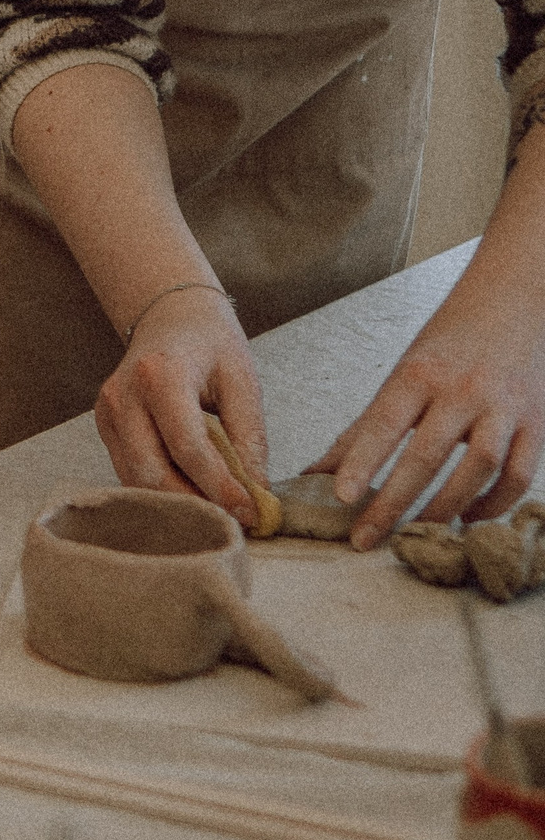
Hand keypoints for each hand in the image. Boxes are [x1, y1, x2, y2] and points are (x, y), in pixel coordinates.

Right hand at [93, 287, 270, 530]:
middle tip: (235, 522)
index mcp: (159, 376)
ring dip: (177, 502)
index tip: (252, 514)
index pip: (187, 447)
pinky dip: (161, 489)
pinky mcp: (105, 426)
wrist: (171, 316)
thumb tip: (257, 495)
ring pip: (135, 479)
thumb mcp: (242, 381)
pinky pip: (130, 470)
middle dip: (195, 504)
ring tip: (217, 512)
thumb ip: (249, 438)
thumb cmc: (211, 344)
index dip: (220, 487)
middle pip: (151, 471)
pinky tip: (193, 493)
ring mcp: (107, 412)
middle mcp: (122, 396)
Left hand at [307, 318, 544, 549]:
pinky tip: (467, 517)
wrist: (514, 301)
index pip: (383, 423)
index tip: (340, 496)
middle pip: (426, 455)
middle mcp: (462, 390)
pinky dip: (493, 503)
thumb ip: (364, 427)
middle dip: (393, 503)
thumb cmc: (448, 343)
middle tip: (366, 538)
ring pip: (477, 468)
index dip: (362, 461)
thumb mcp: (400, 374)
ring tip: (416, 533)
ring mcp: (504, 408)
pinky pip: (519, 474)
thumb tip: (316, 472)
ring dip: (445, 507)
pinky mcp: (537, 423)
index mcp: (418, 374)